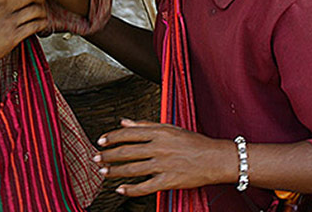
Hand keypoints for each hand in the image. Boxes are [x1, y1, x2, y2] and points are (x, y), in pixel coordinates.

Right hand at [0, 0, 47, 72]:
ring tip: (42, 16)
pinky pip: (34, 26)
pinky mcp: (12, 36)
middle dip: (40, 0)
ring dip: (43, 13)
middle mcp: (2, 9)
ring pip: (35, 11)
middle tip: (42, 4)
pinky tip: (41, 26)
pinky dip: (42, 25)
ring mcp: (7, 22)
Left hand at [93, 119, 235, 196]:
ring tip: (103, 172)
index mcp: (159, 132)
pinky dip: (131, 189)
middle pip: (127, 151)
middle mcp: (159, 147)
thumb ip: (145, 125)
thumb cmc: (194, 141)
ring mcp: (163, 164)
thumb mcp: (170, 127)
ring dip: (115, 171)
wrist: (216, 158)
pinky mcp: (169, 180)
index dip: (112, 137)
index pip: (128, 133)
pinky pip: (146, 186)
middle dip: (108, 155)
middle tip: (95, 158)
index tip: (100, 141)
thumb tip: (124, 121)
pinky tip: (121, 190)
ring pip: (133, 168)